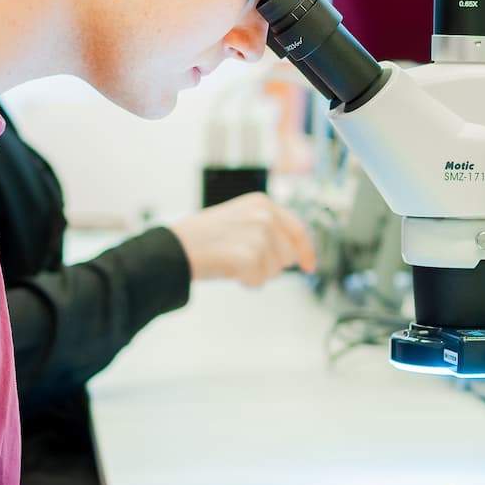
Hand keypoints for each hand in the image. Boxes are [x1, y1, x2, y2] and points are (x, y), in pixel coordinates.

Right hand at [168, 192, 316, 286]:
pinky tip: (228, 270)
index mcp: (263, 203)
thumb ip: (267, 229)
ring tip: (231, 260)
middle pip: (288, 256)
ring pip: (275, 271)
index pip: (298, 230)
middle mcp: (265, 215)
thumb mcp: (240, 220)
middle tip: (242, 259)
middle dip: (270, 264)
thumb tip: (293, 252)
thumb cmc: (202, 238)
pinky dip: (245, 281)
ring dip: (255, 272)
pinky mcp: (249, 255)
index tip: (310, 266)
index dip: (306, 252)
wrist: (174, 249)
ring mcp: (258, 235)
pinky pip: (259, 280)